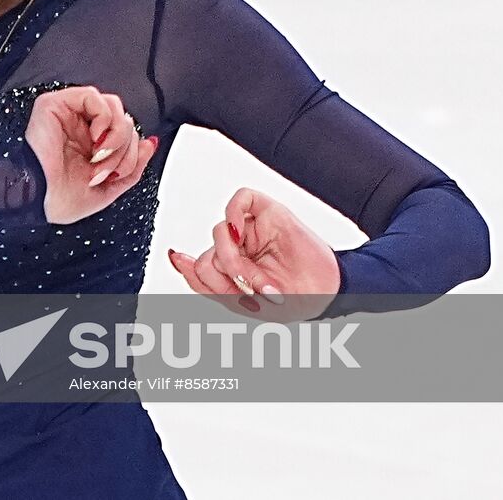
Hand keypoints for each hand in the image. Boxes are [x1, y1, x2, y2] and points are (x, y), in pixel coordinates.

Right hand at [25, 85, 158, 224]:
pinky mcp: (54, 104)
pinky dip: (103, 117)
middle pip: (123, 119)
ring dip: (116, 134)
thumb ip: (133, 166)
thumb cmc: (61, 199)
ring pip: (112, 105)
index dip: (131, 152)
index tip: (119, 173)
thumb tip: (150, 144)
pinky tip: (94, 137)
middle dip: (123, 149)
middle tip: (105, 168)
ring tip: (100, 153)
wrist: (38, 200)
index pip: (125, 132)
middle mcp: (80, 127)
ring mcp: (68, 114)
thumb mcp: (109, 187)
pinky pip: (92, 96)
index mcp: (90, 145)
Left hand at [167, 187, 340, 321]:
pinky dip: (233, 214)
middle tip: (245, 289)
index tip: (221, 289)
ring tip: (256, 278)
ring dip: (231, 259)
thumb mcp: (241, 302)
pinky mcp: (268, 212)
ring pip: (218, 232)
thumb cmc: (292, 299)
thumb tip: (177, 259)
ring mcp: (252, 231)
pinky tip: (241, 235)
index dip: (202, 279)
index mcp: (231, 269)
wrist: (326, 293)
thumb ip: (206, 283)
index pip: (200, 267)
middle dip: (220, 276)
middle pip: (206, 254)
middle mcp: (238, 249)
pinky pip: (240, 199)